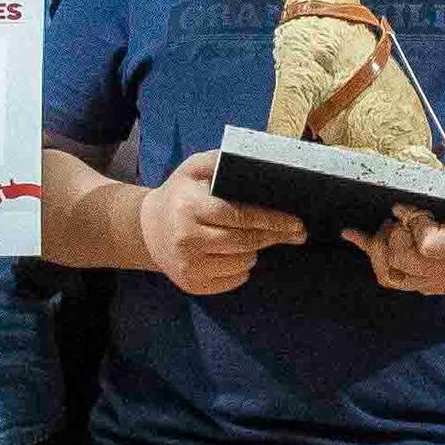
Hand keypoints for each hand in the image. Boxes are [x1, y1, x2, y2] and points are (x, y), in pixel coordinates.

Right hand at [140, 152, 303, 294]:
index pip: (239, 216)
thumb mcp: (193, 169)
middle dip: (273, 236)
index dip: (271, 220)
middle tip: (296, 233)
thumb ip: (220, 160)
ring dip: (255, 251)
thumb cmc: (179, 195)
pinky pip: (233, 280)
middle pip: (244, 242)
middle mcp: (187, 238)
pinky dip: (242, 268)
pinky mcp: (192, 284)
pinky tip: (237, 255)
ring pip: (242, 263)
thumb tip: (255, 161)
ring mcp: (188, 265)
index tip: (296, 222)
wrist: (147, 229)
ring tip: (254, 239)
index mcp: (190, 207)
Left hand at [351, 164, 444, 294]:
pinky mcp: (430, 285)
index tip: (409, 205)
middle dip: (392, 233)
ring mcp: (439, 281)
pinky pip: (393, 279)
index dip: (413, 224)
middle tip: (397, 214)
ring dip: (379, 248)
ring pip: (392, 274)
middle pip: (403, 259)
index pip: (429, 245)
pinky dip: (374, 258)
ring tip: (385, 226)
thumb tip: (442, 170)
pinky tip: (360, 236)